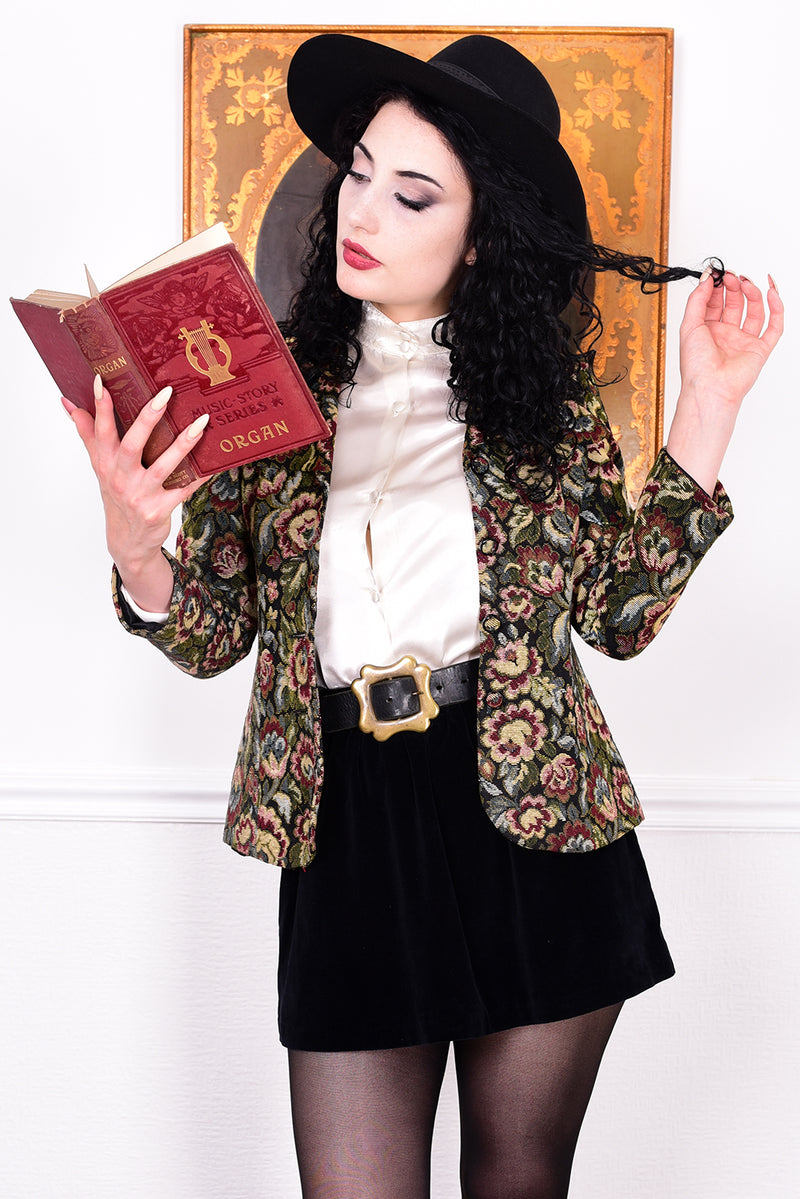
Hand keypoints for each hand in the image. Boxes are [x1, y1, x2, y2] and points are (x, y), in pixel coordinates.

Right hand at [64, 377, 211, 609]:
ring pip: (164, 465)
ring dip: (184, 443)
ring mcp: (140, 495)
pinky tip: (215, 460)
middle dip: (148, 418)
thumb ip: (87, 433)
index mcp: (106, 463)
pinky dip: (199, 475)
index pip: (100, 430)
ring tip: (201, 422)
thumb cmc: (117, 494)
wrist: (128, 541)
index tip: (101, 381)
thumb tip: (68, 403)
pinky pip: (184, 489)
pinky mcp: (159, 509)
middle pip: (133, 444)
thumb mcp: (100, 466)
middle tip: (165, 393)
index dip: (100, 407)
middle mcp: (121, 478)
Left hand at [666, 272, 782, 493]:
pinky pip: (774, 326)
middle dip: (733, 287)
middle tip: (730, 276)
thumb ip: (697, 300)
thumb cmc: (696, 365)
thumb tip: (706, 278)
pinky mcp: (760, 349)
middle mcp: (726, 335)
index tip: (716, 272)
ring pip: (754, 311)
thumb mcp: (689, 325)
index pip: (714, 302)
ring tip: (745, 281)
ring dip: (752, 293)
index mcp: (707, 331)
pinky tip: (771, 292)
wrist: (710, 388)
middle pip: (735, 303)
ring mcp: (744, 342)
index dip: (716, 286)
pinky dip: (776, 308)